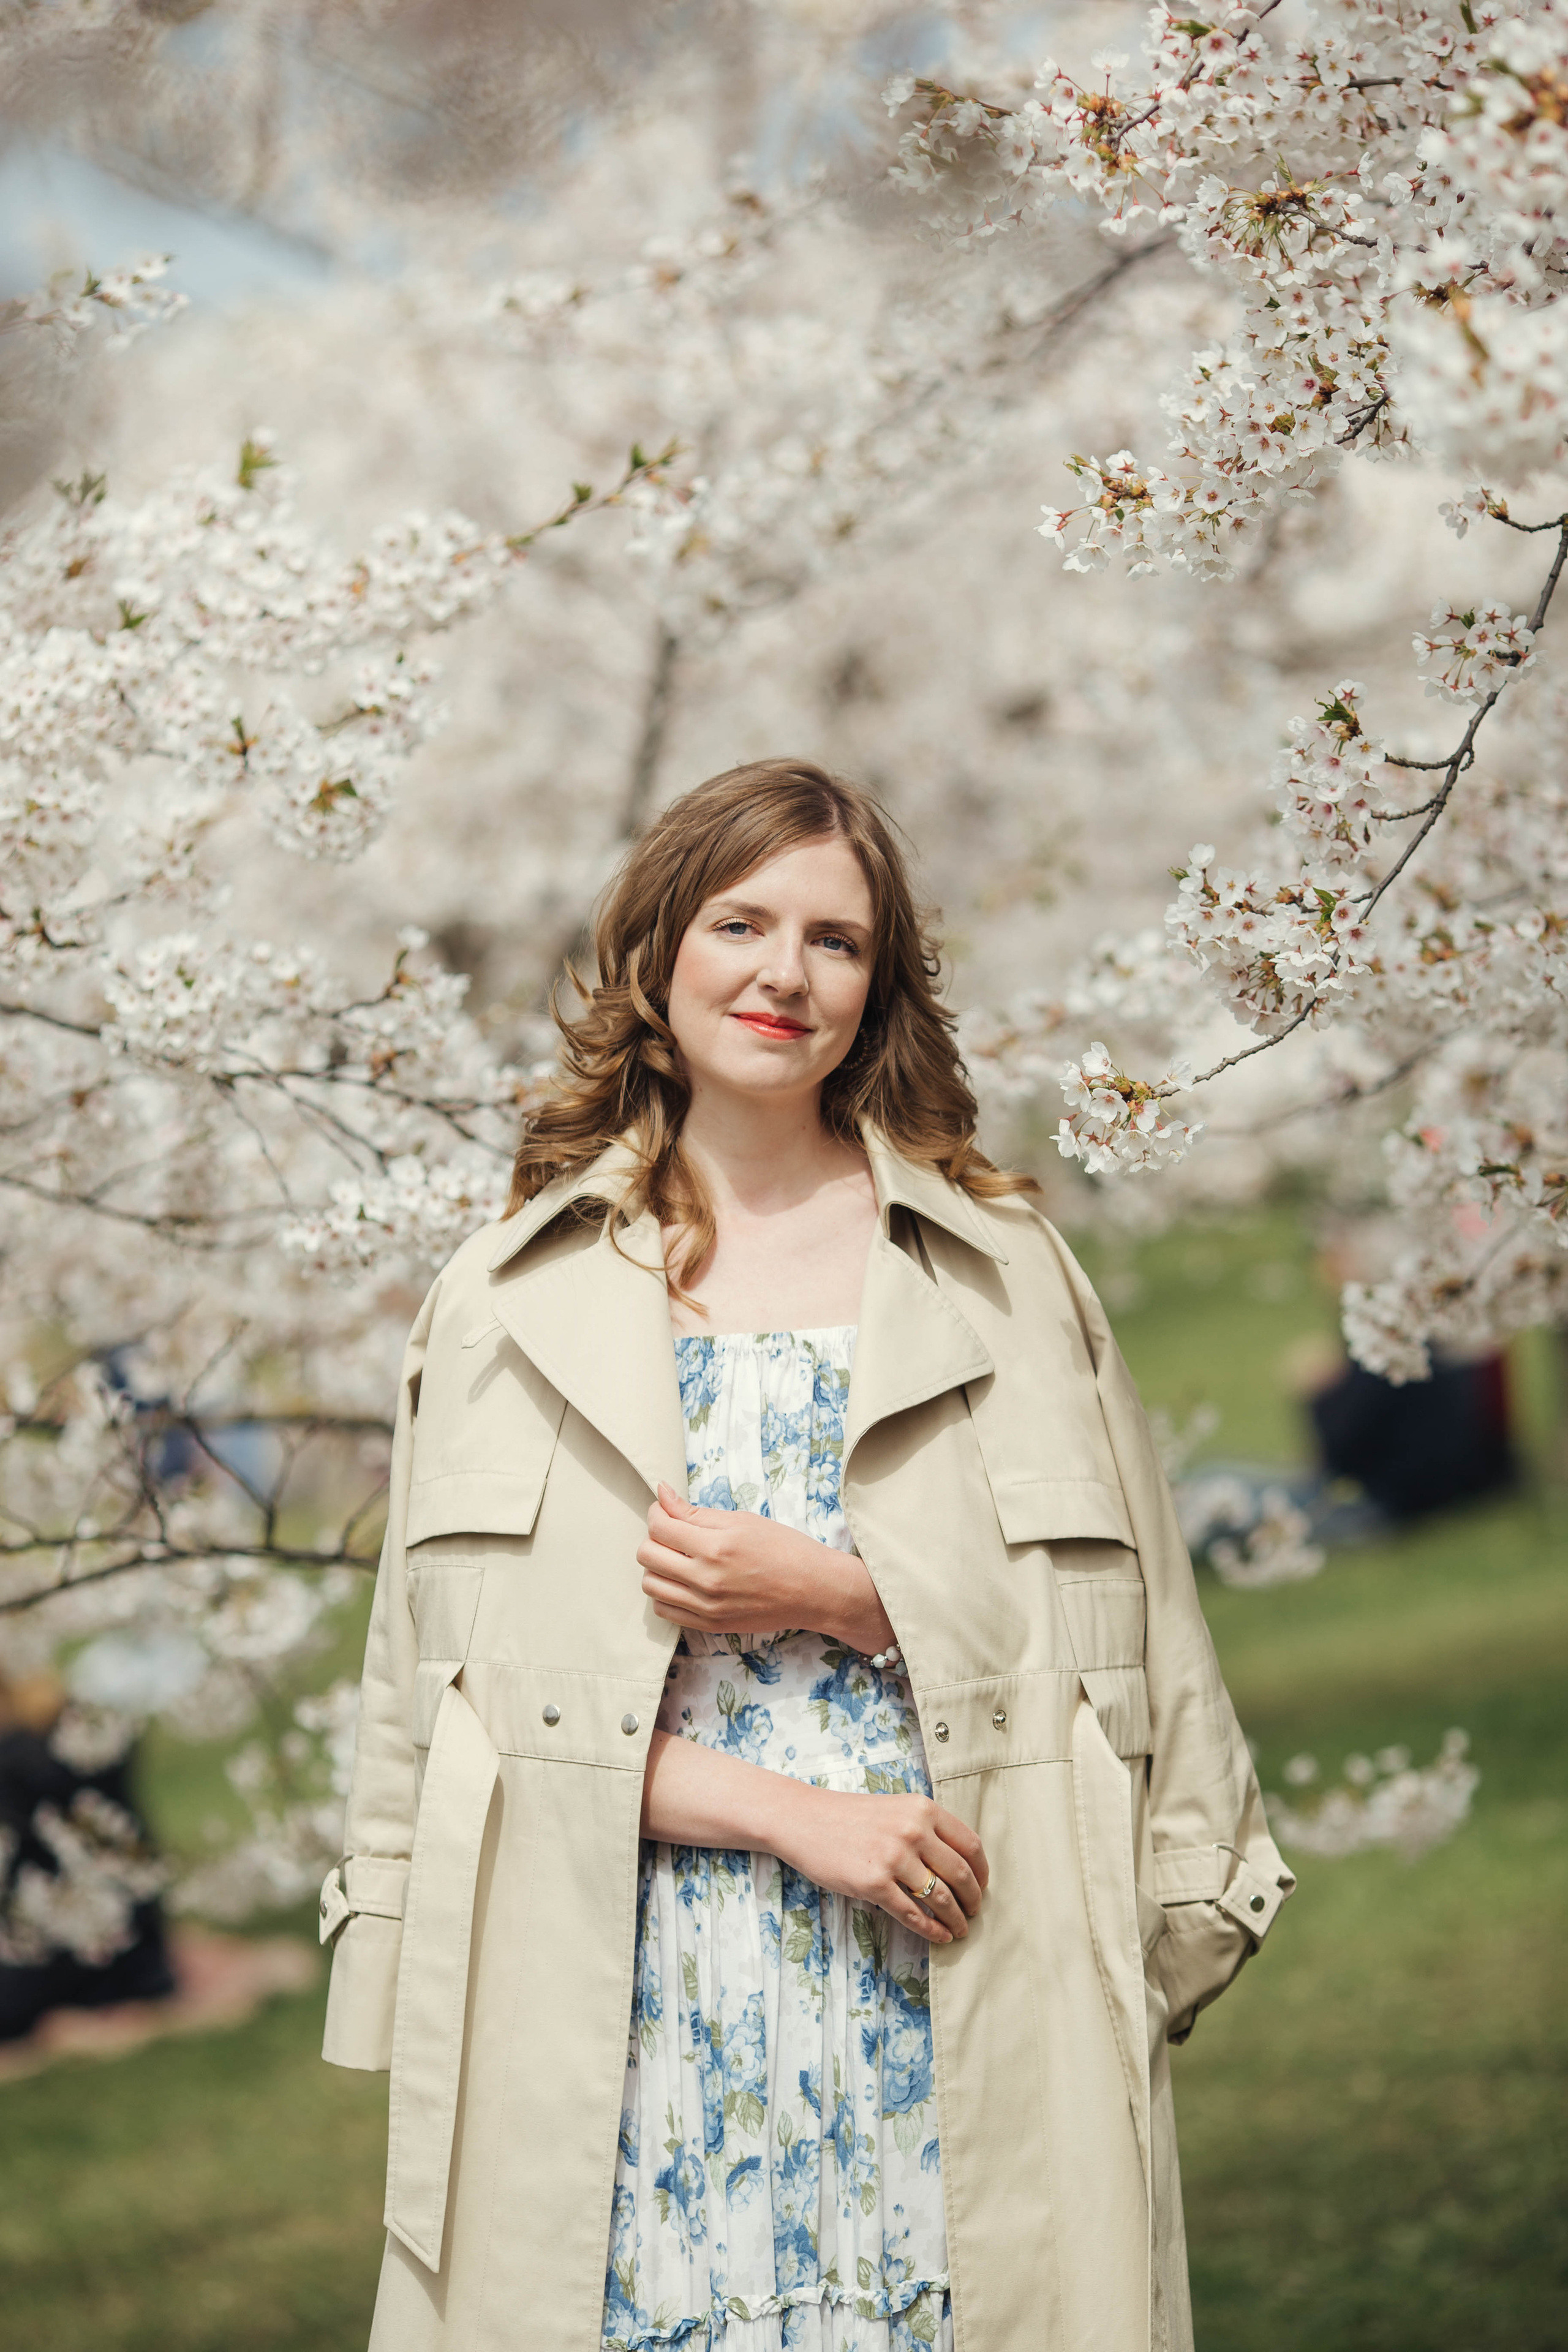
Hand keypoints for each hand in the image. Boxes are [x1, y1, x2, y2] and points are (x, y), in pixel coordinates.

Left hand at [639, 1485, 893, 1653]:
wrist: (813, 1590)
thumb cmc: (784, 1548)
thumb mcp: (742, 1520)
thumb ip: (695, 1511)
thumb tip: (661, 1493)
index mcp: (716, 1546)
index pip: (659, 1526)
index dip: (657, 1512)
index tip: (666, 1510)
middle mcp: (707, 1579)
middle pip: (647, 1555)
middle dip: (654, 1538)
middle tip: (673, 1533)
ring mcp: (706, 1606)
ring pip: (650, 1585)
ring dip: (656, 1566)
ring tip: (678, 1558)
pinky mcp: (709, 1625)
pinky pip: (663, 1610)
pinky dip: (665, 1593)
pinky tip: (682, 1581)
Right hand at [773, 1783, 988, 1945]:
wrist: (804, 1820)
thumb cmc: (850, 1817)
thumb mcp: (896, 1809)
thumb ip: (926, 1829)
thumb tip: (960, 1865)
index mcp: (923, 1809)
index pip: (970, 1844)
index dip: (982, 1871)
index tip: (982, 1886)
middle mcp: (913, 1830)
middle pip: (961, 1874)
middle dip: (973, 1899)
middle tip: (974, 1913)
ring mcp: (893, 1858)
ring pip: (941, 1898)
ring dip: (956, 1919)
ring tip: (960, 1929)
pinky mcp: (873, 1884)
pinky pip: (913, 1914)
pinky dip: (932, 1930)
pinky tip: (940, 1936)